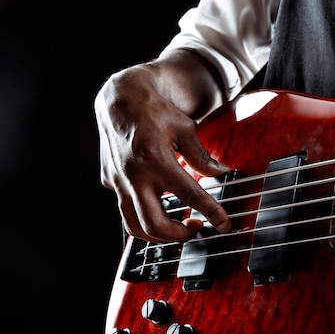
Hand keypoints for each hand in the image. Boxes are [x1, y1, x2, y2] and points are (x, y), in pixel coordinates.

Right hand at [95, 54, 230, 242]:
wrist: (120, 98)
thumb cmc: (153, 111)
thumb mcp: (185, 128)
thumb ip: (202, 156)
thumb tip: (221, 172)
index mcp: (156, 159)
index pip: (189, 195)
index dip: (211, 212)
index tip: (224, 223)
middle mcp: (134, 175)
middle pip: (155, 224)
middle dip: (180, 235)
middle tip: (196, 227)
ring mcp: (119, 181)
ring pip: (135, 226)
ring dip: (160, 234)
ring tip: (178, 226)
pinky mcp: (110, 181)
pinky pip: (125, 209)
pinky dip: (143, 217)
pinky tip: (159, 209)